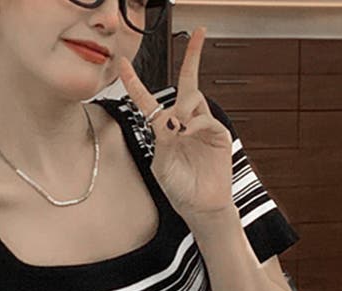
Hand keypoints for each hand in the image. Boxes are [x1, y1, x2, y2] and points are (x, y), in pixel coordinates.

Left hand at [117, 26, 234, 225]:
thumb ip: (162, 141)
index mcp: (164, 129)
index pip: (148, 100)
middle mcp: (185, 122)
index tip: (122, 63)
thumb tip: (171, 119)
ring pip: (193, 99)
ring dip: (184, 108)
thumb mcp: (161, 165)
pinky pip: (206, 119)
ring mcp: (203, 127)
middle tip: (199, 32)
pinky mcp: (219, 135)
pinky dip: (195, 124)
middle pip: (187, 82)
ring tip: (179, 129)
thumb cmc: (179, 189)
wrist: (200, 207)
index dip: (135, 82)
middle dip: (193, 55)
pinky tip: (187, 133)